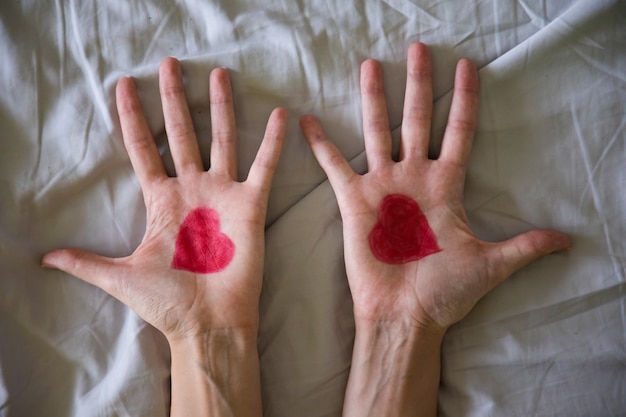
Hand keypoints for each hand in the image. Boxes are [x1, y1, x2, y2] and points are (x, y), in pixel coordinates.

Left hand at [43, 58, 286, 340]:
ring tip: (219, 74)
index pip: (142, 147)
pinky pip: (263, 167)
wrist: (208, 322)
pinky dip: (271, 143)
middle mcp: (191, 190)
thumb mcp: (119, 277)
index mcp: (161, 201)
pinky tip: (279, 115)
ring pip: (222, 139)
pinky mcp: (251, 205)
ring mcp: (222, 194)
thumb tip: (44, 258)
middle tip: (169, 64)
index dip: (132, 117)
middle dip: (174, 98)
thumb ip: (85, 262)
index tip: (123, 85)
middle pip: (180, 133)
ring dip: (221, 107)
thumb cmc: (167, 301)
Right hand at [300, 43, 569, 332]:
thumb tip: (566, 242)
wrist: (405, 315)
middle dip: (418, 83)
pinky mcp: (354, 201)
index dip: (464, 99)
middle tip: (417, 49)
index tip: (467, 67)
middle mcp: (414, 178)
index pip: (459, 131)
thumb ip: (524, 246)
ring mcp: (383, 186)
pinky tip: (306, 119)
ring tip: (369, 66)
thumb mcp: (491, 265)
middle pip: (418, 118)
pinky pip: (334, 166)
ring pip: (377, 131)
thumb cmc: (445, 293)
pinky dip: (321, 144)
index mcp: (446, 186)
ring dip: (373, 99)